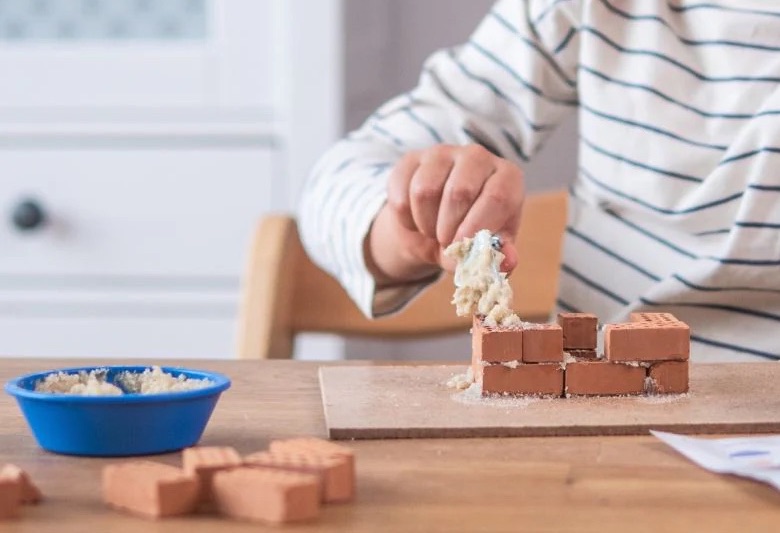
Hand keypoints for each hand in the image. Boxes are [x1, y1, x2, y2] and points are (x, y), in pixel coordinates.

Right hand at [365, 144, 524, 286]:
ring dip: (425, 223)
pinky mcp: (411, 159)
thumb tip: (508, 262)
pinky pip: (401, 191)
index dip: (478, 226)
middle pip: (460, 192)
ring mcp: (442, 153)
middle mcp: (477, 157)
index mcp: (507, 177)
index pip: (497, 196)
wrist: (435, 228)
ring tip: (433, 231)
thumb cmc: (470, 234)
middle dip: (448, 228)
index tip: (461, 246)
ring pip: (425, 190)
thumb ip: (498, 255)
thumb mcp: (487, 249)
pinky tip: (416, 220)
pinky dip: (405, 218)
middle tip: (446, 242)